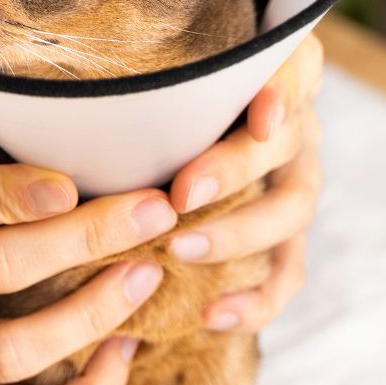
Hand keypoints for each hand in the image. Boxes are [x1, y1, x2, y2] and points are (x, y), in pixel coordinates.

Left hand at [166, 33, 323, 331]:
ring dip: (239, 233)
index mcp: (270, 75)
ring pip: (291, 211)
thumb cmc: (156, 99)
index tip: (259, 117)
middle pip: (286, 144)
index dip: (284, 92)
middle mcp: (291, 127)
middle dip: (234, 169)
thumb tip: (90, 88)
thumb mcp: (157, 74)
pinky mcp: (286, 237)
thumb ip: (150, 73)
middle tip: (181, 194)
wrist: (175, 141)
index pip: (295, 69)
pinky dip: (255, 299)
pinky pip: (286, 272)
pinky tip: (210, 315)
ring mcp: (294, 182)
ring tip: (182, 249)